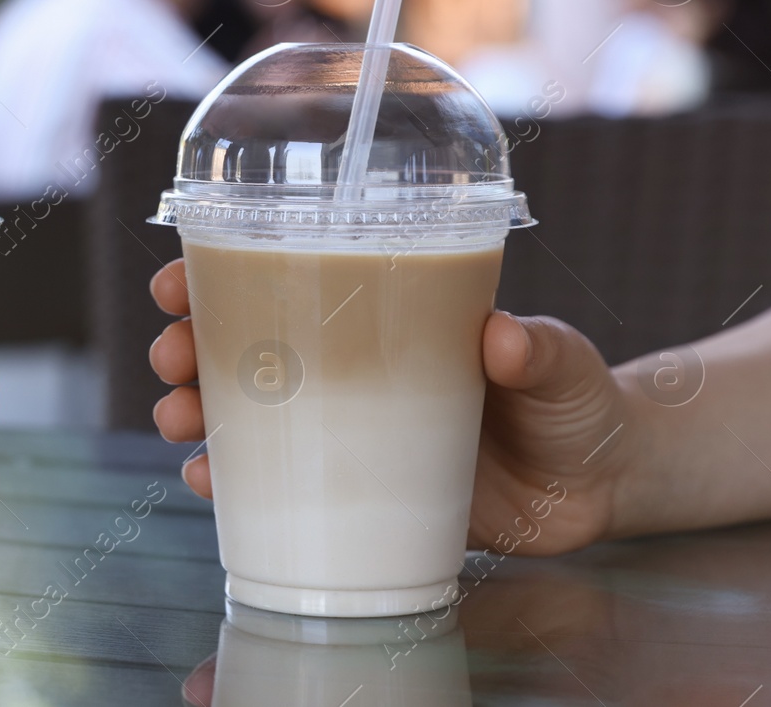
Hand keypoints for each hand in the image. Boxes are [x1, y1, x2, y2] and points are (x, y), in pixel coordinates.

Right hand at [147, 258, 634, 555]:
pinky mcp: (358, 494)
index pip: (289, 280)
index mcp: (385, 317)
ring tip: (177, 420)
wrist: (597, 485)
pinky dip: (234, 485)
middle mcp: (353, 369)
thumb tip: (503, 340)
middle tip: (172, 357)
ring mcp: (349, 431)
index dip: (222, 275)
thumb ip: (537, 351)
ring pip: (248, 415)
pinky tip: (208, 483)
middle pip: (245, 347)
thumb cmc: (573, 399)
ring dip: (196, 413)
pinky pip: (278, 487)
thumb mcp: (561, 363)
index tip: (181, 279)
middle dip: (189, 347)